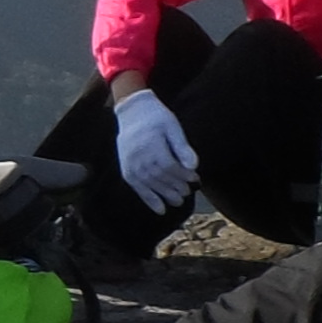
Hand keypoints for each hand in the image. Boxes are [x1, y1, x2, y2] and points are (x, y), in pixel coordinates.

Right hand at [113, 89, 198, 211]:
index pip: (169, 166)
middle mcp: (138, 156)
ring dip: (165, 195)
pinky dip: (149, 200)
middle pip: (160, 177)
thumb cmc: (156, 117)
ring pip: (150, 185)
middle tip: (188, 191)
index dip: (183, 175)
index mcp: (151, 144)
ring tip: (178, 201)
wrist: (132, 112)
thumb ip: (182, 147)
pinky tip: (160, 210)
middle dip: (176, 186)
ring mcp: (131, 164)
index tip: (195, 178)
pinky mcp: (126, 170)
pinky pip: (138, 188)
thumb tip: (194, 166)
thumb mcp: (172, 126)